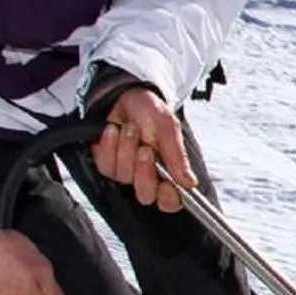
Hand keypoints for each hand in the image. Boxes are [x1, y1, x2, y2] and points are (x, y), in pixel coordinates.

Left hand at [90, 86, 194, 211]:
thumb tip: (190, 183)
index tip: (166, 184)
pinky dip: (109, 146)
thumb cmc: (147, 109)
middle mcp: (147, 175)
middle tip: (145, 149)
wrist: (121, 94)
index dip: (168, 198)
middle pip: (145, 195)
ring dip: (125, 151)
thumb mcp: (167, 126)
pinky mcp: (106, 163)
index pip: (170, 201)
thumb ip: (177, 156)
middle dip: (144, 172)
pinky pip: (105, 166)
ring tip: (129, 128)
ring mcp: (125, 171)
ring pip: (124, 178)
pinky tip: (112, 131)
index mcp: (168, 170)